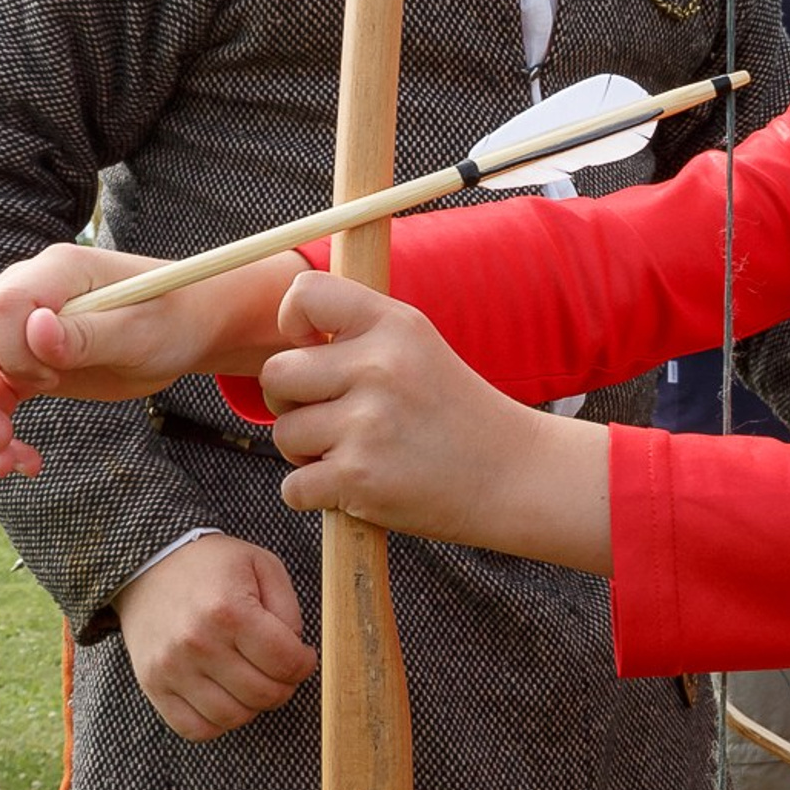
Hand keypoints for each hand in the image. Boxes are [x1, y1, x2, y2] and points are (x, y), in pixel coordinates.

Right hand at [0, 242, 301, 475]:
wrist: (186, 330)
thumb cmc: (170, 320)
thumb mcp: (139, 331)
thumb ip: (86, 334)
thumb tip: (36, 331)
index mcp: (52, 273)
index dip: (9, 352)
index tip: (50, 380)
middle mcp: (25, 298)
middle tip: (0, 444)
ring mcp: (20, 334)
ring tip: (10, 466)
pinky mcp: (27, 366)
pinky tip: (25, 462)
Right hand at [114, 535, 316, 740]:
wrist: (149, 565)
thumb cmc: (211, 566)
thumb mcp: (261, 565)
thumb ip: (288, 609)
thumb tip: (295, 654)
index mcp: (229, 610)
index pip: (285, 662)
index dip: (304, 664)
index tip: (302, 657)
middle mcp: (198, 643)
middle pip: (263, 694)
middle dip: (284, 686)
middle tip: (280, 671)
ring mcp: (172, 668)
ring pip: (232, 717)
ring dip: (253, 706)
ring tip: (253, 682)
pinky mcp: (153, 685)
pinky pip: (195, 729)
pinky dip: (218, 723)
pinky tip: (226, 697)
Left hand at [257, 271, 611, 572]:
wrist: (513, 476)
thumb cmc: (456, 414)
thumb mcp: (418, 348)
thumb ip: (359, 334)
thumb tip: (287, 336)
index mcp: (394, 326)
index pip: (306, 294)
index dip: (292, 322)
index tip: (311, 348)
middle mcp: (379, 367)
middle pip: (276, 374)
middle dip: (290, 401)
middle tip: (328, 417)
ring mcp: (367, 423)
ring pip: (283, 433)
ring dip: (306, 452)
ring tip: (354, 453)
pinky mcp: (359, 478)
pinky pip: (293, 486)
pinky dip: (314, 495)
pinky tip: (354, 488)